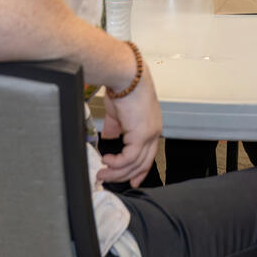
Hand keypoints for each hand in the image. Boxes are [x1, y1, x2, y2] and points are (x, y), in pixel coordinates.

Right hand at [96, 73, 161, 187]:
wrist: (127, 76)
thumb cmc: (124, 87)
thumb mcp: (118, 112)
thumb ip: (115, 127)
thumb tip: (109, 136)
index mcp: (150, 126)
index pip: (148, 155)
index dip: (139, 170)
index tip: (132, 179)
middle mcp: (153, 132)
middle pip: (142, 163)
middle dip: (125, 175)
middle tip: (109, 178)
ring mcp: (149, 134)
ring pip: (135, 163)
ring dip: (117, 171)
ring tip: (103, 172)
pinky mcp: (141, 135)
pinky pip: (129, 157)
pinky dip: (117, 163)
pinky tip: (107, 160)